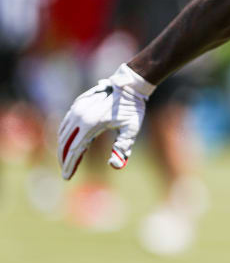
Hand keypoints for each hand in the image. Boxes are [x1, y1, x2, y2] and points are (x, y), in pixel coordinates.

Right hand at [57, 63, 155, 179]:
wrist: (130, 84)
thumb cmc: (132, 108)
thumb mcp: (131, 129)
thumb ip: (122, 148)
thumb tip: (114, 166)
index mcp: (91, 123)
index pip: (75, 150)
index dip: (70, 165)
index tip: (67, 178)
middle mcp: (80, 115)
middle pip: (66, 142)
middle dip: (64, 159)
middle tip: (67, 172)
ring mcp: (77, 107)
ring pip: (63, 132)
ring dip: (63, 147)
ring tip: (67, 160)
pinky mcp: (78, 103)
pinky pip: (67, 122)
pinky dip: (65, 134)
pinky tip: (69, 143)